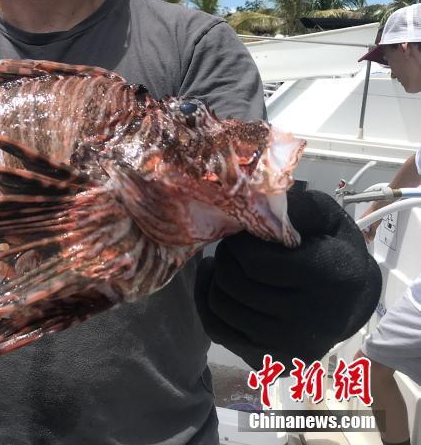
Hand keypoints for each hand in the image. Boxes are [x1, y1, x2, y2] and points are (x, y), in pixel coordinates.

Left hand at [194, 189, 380, 367]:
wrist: (352, 300)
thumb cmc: (333, 249)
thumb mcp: (324, 217)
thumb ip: (294, 207)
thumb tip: (255, 201)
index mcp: (329, 277)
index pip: (255, 263)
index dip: (239, 244)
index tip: (244, 234)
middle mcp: (312, 320)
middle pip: (234, 285)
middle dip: (225, 258)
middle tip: (233, 248)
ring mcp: (292, 346)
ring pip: (221, 308)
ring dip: (215, 280)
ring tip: (227, 265)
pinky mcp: (273, 360)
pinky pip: (218, 331)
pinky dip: (208, 304)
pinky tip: (217, 285)